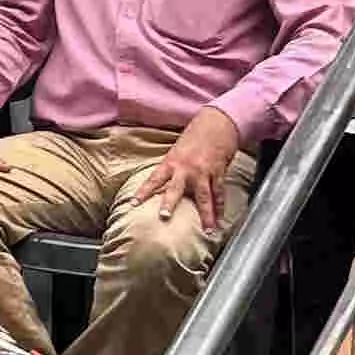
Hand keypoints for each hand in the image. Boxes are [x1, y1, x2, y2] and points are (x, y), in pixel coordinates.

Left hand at [124, 110, 243, 233]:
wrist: (217, 123)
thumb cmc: (195, 137)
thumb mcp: (177, 151)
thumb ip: (171, 169)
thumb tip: (162, 186)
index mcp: (171, 162)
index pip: (154, 179)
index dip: (143, 192)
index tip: (133, 204)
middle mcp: (186, 168)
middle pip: (175, 189)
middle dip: (169, 203)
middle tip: (164, 217)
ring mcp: (203, 172)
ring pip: (203, 197)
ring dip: (206, 215)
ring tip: (208, 231)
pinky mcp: (218, 172)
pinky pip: (219, 193)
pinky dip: (220, 207)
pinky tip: (220, 219)